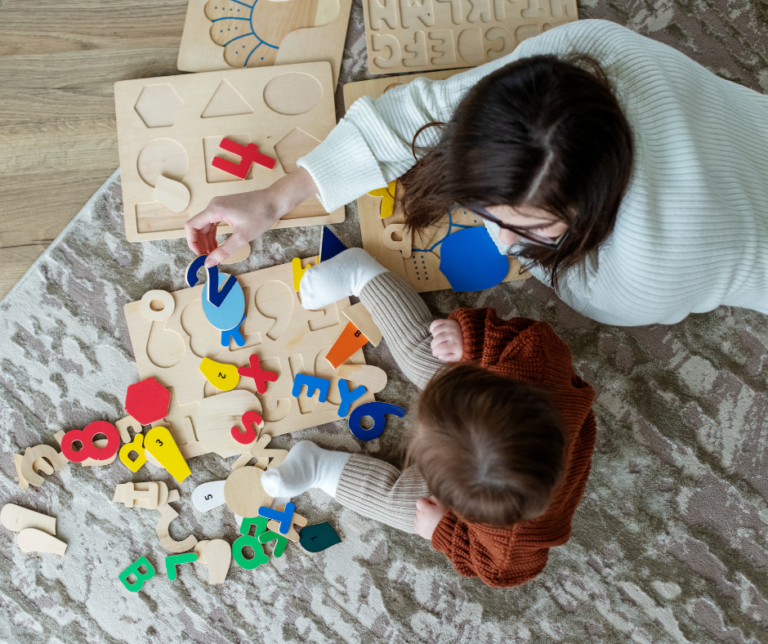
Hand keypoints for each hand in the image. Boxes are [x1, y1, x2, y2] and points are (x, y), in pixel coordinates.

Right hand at [185, 168, 317, 267]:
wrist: (274, 200)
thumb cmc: (261, 215)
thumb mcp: (242, 237)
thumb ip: (223, 251)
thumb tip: (209, 263)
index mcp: (215, 210)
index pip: (191, 226)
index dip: (192, 242)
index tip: (200, 255)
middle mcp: (214, 205)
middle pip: (198, 226)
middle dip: (201, 244)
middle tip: (208, 259)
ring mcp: (220, 205)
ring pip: (206, 225)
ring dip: (207, 240)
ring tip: (214, 255)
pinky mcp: (226, 207)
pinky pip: (214, 222)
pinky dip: (214, 234)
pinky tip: (218, 245)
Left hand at [414, 496, 447, 539]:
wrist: (448, 532)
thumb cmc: (446, 517)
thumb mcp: (442, 504)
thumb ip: (434, 499)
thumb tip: (429, 499)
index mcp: (425, 509)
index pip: (420, 501)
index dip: (426, 502)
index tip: (431, 505)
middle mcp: (420, 517)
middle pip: (419, 509)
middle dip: (425, 510)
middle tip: (434, 514)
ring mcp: (419, 525)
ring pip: (417, 517)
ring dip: (422, 517)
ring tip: (431, 520)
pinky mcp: (420, 532)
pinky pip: (416, 525)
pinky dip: (420, 524)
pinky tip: (428, 525)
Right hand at [429, 319, 462, 361]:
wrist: (472, 335)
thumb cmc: (463, 347)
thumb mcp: (458, 356)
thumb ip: (448, 358)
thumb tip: (439, 356)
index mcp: (454, 345)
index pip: (438, 349)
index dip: (435, 353)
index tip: (437, 353)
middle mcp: (451, 335)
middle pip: (435, 341)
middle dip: (434, 346)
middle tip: (437, 348)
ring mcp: (450, 327)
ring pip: (435, 332)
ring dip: (434, 337)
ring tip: (438, 340)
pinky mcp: (448, 321)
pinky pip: (436, 323)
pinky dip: (433, 328)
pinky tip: (435, 333)